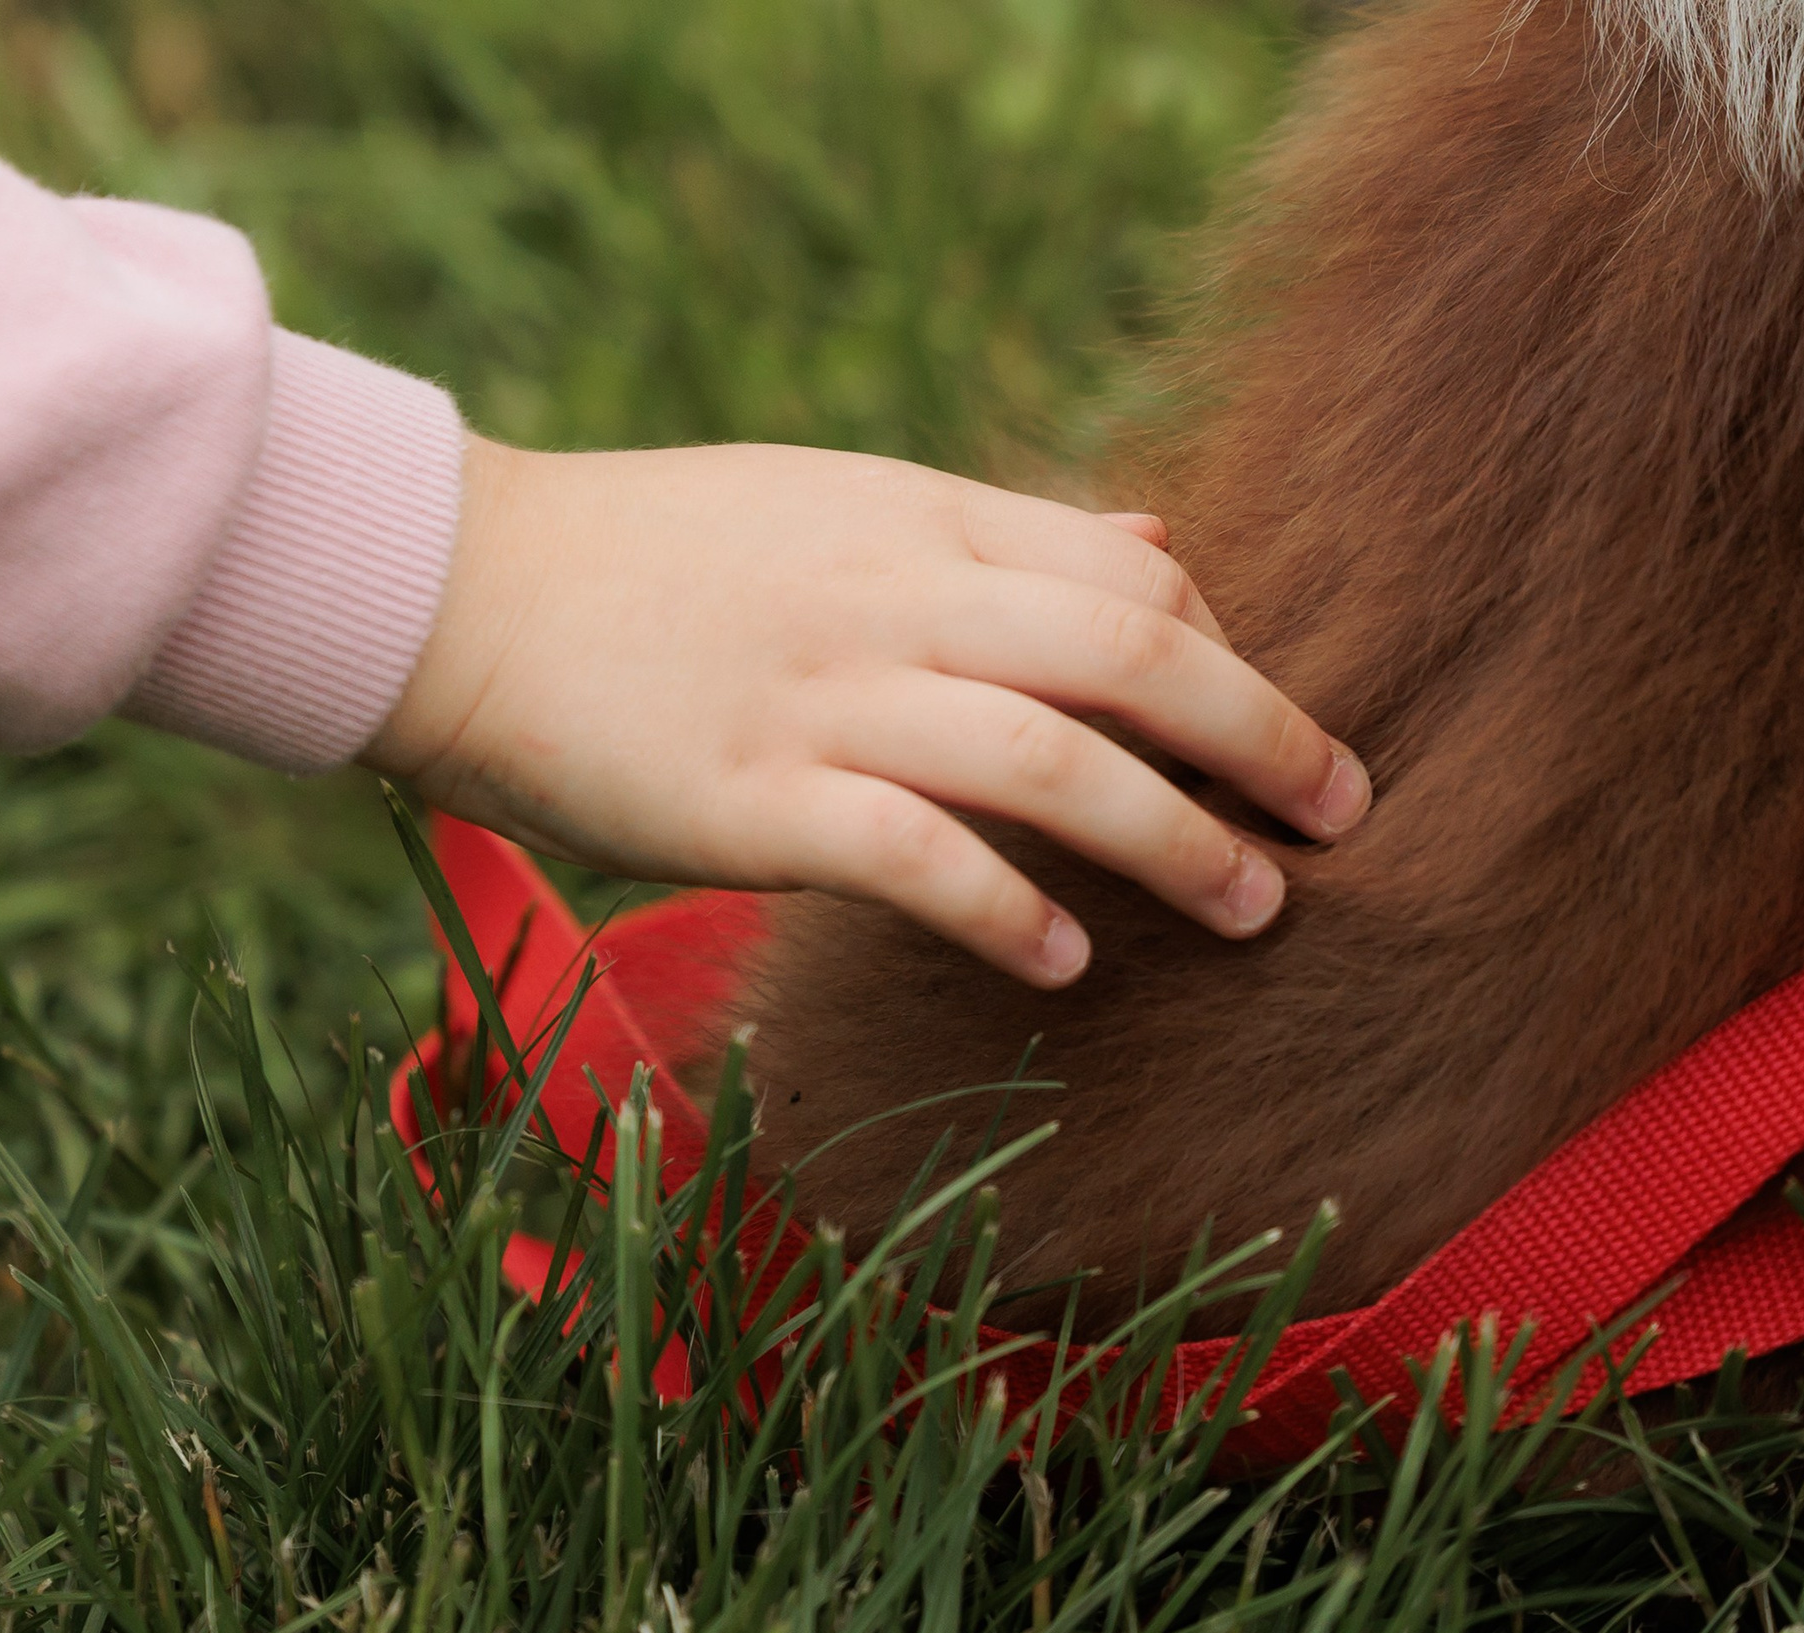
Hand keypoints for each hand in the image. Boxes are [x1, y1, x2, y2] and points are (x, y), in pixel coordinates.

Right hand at [363, 438, 1370, 986]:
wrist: (458, 587)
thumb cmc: (655, 556)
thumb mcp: (840, 500)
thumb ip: (1005, 531)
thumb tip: (1163, 546)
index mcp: (919, 515)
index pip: (1132, 576)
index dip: (1228, 659)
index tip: (1266, 734)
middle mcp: (894, 596)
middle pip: (1131, 656)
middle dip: (1261, 738)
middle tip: (1345, 814)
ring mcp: (824, 697)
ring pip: (1052, 759)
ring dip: (1174, 839)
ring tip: (1252, 908)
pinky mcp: (750, 799)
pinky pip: (916, 856)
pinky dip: (1008, 909)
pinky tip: (1068, 961)